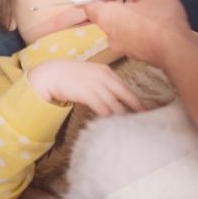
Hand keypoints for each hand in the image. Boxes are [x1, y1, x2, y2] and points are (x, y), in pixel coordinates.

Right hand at [27, 60, 145, 115]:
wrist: (51, 74)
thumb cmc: (70, 77)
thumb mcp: (90, 75)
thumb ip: (102, 84)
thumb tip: (113, 98)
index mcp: (107, 72)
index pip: (125, 87)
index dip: (136, 99)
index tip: (145, 109)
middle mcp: (104, 77)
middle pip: (126, 95)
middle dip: (137, 107)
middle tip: (146, 119)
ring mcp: (96, 85)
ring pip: (115, 104)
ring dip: (123, 116)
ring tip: (131, 126)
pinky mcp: (87, 93)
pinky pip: (102, 108)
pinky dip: (109, 117)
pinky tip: (114, 125)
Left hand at [84, 0, 197, 67]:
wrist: (178, 50)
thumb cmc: (158, 19)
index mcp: (107, 18)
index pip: (92, 6)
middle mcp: (114, 33)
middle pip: (123, 6)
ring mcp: (130, 44)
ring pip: (138, 15)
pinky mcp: (145, 50)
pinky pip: (146, 26)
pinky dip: (156, 12)